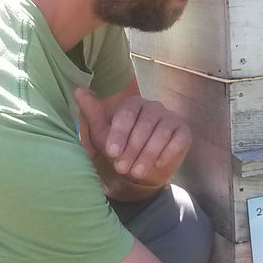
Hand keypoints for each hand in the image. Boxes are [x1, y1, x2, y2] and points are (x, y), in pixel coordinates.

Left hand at [74, 87, 191, 192]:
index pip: (126, 115)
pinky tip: (157, 165)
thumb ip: (92, 113)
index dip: (119, 135)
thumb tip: (79, 90)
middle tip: (122, 168)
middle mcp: (153, 106)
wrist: (139, 172)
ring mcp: (170, 118)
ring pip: (161, 134)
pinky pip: (178, 141)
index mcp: (133, 104)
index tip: (112, 153)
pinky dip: (167, 154)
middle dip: (133, 149)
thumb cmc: (119, 150)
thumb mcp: (102, 135)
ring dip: (148, 155)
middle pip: (144, 125)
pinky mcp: (183, 132)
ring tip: (136, 172)